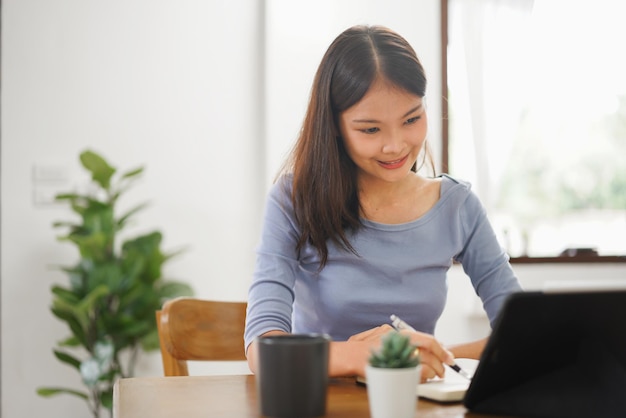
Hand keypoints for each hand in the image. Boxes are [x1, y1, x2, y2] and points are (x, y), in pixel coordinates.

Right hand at [335, 325, 454, 381]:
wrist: (347, 356)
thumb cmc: (362, 348)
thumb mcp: (381, 335)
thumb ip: (398, 338)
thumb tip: (419, 344)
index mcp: (398, 334)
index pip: (428, 339)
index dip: (441, 349)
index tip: (448, 356)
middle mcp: (399, 343)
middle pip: (428, 354)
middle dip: (439, 364)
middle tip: (443, 370)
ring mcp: (395, 356)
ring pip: (423, 366)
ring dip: (431, 372)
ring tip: (433, 375)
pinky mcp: (392, 367)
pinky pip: (413, 375)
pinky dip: (420, 378)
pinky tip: (421, 379)